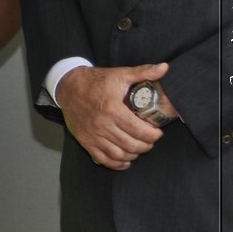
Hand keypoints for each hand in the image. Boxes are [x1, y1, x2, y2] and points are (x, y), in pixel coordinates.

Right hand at [55, 61, 170, 169]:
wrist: (68, 87)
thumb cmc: (95, 81)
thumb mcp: (120, 74)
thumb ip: (143, 72)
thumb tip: (164, 68)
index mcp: (112, 108)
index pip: (139, 130)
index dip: (153, 135)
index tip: (157, 132)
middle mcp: (102, 124)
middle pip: (131, 145)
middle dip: (146, 145)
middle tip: (150, 140)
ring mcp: (92, 134)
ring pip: (119, 154)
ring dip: (133, 154)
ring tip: (139, 147)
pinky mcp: (85, 140)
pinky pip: (103, 159)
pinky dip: (116, 163)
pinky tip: (124, 159)